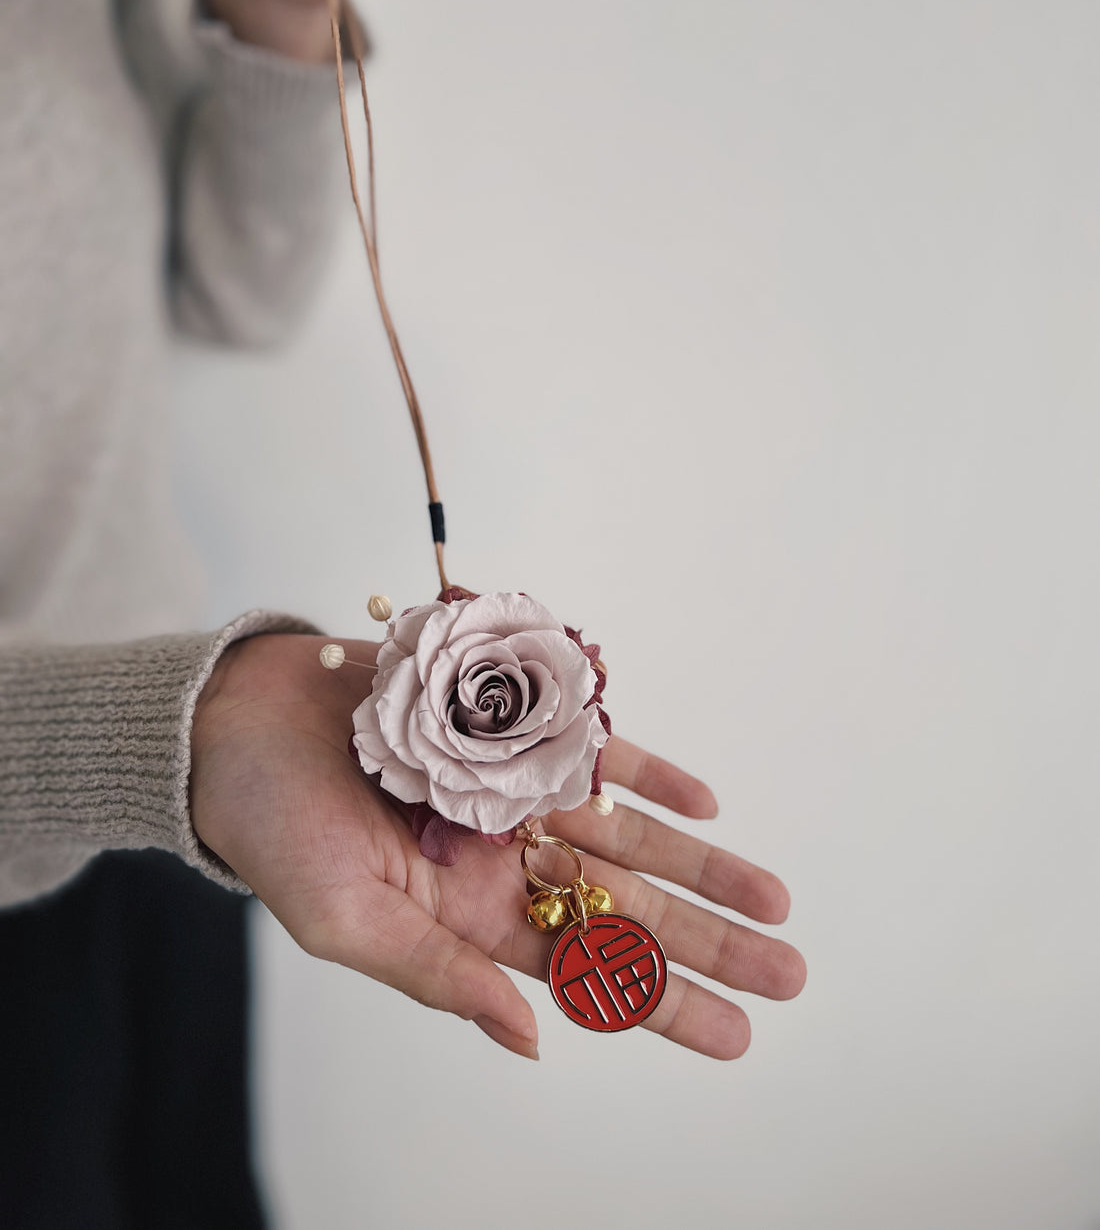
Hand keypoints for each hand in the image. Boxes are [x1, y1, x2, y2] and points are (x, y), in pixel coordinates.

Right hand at [190, 634, 805, 1059]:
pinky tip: (701, 801)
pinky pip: (592, 751)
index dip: (662, 1002)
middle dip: (708, 939)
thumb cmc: (272, 829)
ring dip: (700, 862)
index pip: (584, 970)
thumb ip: (442, 977)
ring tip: (773, 896)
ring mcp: (512, 791)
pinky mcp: (507, 724)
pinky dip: (647, 774)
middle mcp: (503, 858)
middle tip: (788, 969)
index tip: (738, 1032)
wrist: (237, 720)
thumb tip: (532, 1043)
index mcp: (466, 918)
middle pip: (625, 907)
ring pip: (627, 836)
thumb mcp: (347, 922)